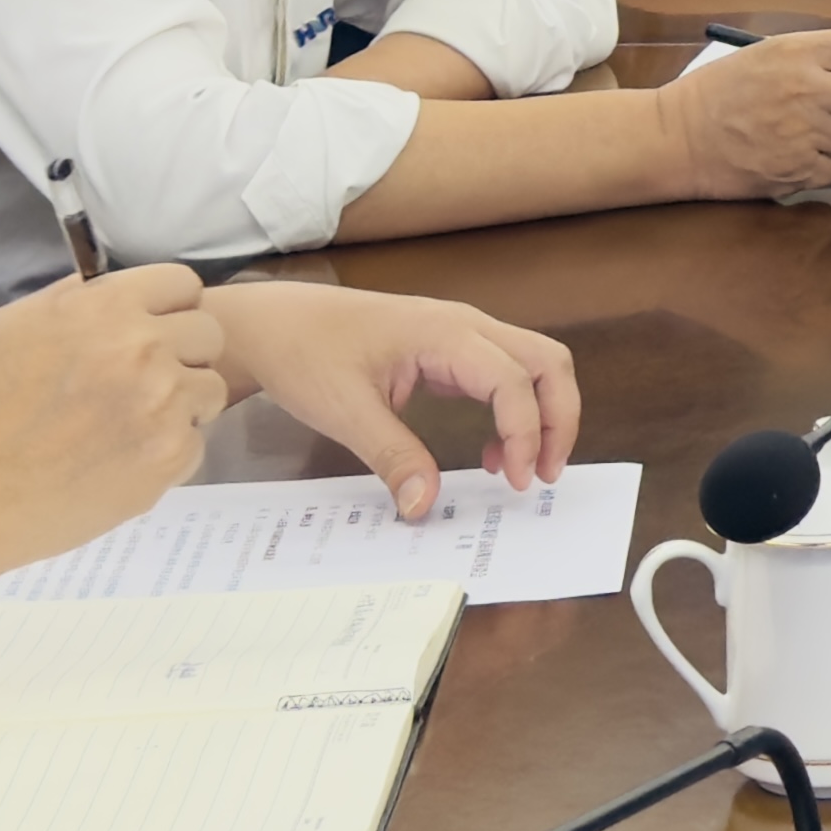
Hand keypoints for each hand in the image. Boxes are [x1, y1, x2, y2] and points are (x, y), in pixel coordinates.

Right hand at [0, 262, 226, 558]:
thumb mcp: (15, 325)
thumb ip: (73, 298)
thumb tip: (109, 286)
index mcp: (106, 307)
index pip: (182, 285)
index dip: (169, 308)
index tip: (154, 330)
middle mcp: (142, 347)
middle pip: (209, 334)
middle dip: (183, 354)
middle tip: (144, 382)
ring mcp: (162, 403)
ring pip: (210, 390)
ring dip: (182, 405)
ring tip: (131, 425)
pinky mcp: (170, 455)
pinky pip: (195, 443)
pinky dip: (166, 453)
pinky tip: (122, 460)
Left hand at [204, 282, 580, 512]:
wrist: (272, 323)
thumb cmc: (304, 352)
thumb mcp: (344, 410)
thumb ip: (392, 457)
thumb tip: (424, 507)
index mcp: (444, 333)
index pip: (515, 382)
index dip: (526, 434)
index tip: (514, 482)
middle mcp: (464, 325)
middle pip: (547, 362)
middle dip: (558, 419)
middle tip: (543, 475)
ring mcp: (459, 333)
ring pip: (533, 364)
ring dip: (541, 415)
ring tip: (520, 469)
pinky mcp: (449, 348)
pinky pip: (505, 374)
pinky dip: (514, 412)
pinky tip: (488, 452)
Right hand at [668, 27, 830, 198]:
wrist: (678, 138)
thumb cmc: (717, 92)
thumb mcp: (763, 54)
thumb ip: (814, 57)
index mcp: (798, 54)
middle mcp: (808, 92)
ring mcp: (806, 135)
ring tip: (824, 131)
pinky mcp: (800, 171)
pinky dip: (827, 163)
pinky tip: (803, 152)